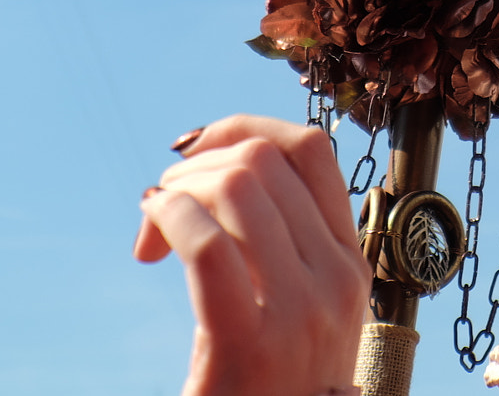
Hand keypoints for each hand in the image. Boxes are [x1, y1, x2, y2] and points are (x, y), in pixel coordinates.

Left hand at [135, 115, 370, 395]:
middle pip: (266, 159)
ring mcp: (302, 312)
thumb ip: (280, 247)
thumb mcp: (297, 312)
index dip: (245, 128)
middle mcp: (338, 280)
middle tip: (162, 210)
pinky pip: (206, 245)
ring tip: (154, 231)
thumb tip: (224, 166)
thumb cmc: (268, 391)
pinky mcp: (250, 344)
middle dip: (198, 166)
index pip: (312, 148)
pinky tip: (148, 249)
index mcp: (350, 266)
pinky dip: (168, 223)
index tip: (198, 153)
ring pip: (237, 186)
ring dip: (178, 191)